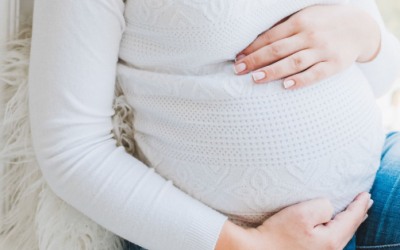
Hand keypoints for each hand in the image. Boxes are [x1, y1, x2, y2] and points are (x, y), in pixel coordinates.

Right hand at [215, 192, 372, 249]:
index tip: (366, 194)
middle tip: (366, 201)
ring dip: (350, 221)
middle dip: (359, 213)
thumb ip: (322, 206)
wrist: (259, 249)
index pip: (352, 219)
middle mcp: (330, 249)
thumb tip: (329, 208)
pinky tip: (337, 225)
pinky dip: (339, 227)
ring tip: (357, 212)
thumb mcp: (301, 213)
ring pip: (342, 234)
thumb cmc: (278, 232)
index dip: (360, 204)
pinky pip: (333, 237)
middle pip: (350, 228)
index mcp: (331, 239)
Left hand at [233, 4, 380, 89]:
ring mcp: (323, 50)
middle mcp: (310, 35)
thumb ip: (285, 27)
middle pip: (277, 50)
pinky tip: (286, 86)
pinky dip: (301, 80)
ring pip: (294, 62)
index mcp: (300, 21)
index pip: (270, 37)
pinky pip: (316, 74)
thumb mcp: (305, 16)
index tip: (238, 58)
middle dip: (255, 60)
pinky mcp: (335, 64)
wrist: (360, 27)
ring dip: (273, 71)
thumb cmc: (324, 22)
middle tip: (238, 70)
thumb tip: (256, 41)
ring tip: (255, 78)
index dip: (252, 48)